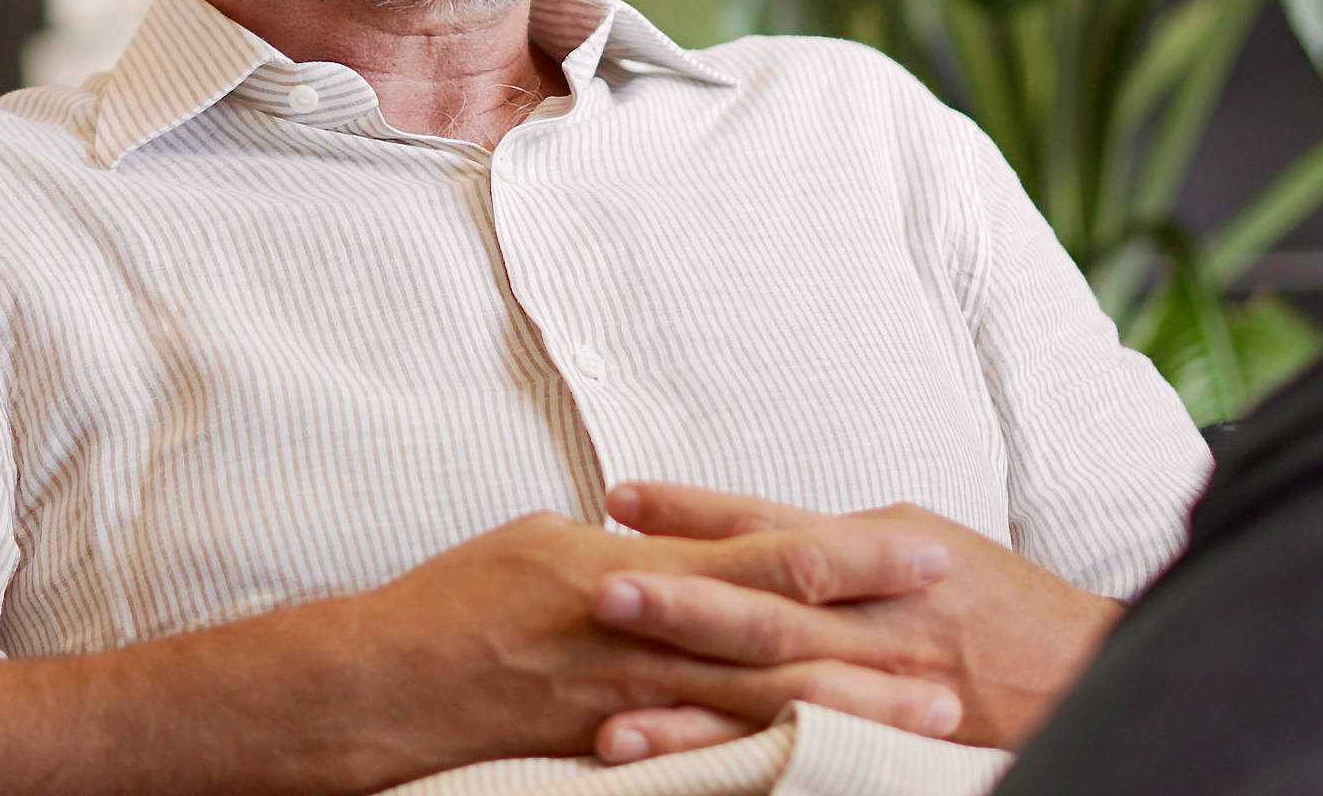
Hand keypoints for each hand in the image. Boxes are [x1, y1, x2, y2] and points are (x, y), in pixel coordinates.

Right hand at [0, 509, 964, 795]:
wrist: (360, 685)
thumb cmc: (447, 608)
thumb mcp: (543, 554)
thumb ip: (624, 561)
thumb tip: (677, 552)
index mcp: (622, 560)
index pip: (756, 551)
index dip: (846, 552)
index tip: (928, 549)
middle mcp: (626, 621)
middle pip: (771, 635)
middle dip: (872, 647)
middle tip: (962, 658)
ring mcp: (612, 698)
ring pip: (746, 703)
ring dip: (840, 714)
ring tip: (920, 728)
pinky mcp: (593, 756)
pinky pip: (686, 763)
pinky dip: (754, 768)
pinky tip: (807, 779)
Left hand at [589, 483, 1120, 761]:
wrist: (1098, 679)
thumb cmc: (1003, 607)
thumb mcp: (925, 546)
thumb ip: (839, 543)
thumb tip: (745, 528)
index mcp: (888, 556)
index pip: (776, 529)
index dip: (697, 513)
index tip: (619, 497)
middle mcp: (885, 626)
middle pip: (770, 608)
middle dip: (684, 600)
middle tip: (600, 587)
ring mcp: (888, 699)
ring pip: (779, 701)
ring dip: (693, 710)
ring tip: (607, 719)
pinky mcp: (890, 754)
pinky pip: (806, 762)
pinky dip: (740, 768)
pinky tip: (680, 778)